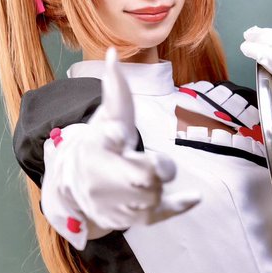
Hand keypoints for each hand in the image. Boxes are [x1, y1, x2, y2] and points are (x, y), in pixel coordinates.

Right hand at [57, 47, 200, 232]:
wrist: (77, 184)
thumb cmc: (99, 144)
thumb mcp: (107, 115)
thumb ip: (115, 89)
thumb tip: (112, 53)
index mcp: (96, 145)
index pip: (106, 139)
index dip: (113, 136)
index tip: (117, 134)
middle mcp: (100, 177)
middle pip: (138, 176)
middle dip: (155, 169)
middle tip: (156, 162)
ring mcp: (113, 202)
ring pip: (149, 197)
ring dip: (159, 185)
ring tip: (154, 174)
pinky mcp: (127, 218)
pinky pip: (156, 216)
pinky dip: (177, 206)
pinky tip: (194, 197)